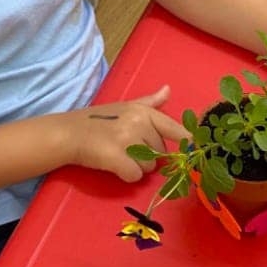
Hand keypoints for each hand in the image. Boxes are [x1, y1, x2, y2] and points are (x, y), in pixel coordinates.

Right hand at [66, 85, 185, 181]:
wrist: (71, 133)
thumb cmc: (100, 119)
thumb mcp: (126, 106)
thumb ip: (150, 101)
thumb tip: (168, 89)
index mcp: (144, 111)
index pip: (173, 127)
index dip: (186, 139)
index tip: (195, 147)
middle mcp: (140, 123)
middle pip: (160, 151)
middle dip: (148, 155)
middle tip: (129, 148)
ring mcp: (129, 140)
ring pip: (149, 166)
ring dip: (137, 166)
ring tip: (120, 155)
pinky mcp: (118, 158)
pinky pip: (135, 176)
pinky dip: (127, 175)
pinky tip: (115, 166)